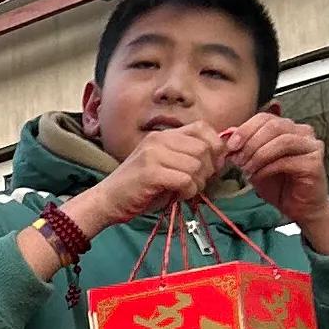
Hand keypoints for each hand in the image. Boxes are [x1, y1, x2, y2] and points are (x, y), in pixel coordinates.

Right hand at [82, 123, 224, 232]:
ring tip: (185, 191)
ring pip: (196, 165)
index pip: (202, 127)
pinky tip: (178, 196)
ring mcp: (153, 154)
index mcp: (163, 136)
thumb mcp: (165, 166)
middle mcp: (158, 140)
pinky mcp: (150, 172)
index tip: (212, 165)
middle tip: (197, 183)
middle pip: (204, 148)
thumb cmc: (139, 188)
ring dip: (197, 184)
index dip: (215, 146)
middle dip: (208, 170)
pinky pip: (185, 179)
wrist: (107, 200)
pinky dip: (188, 192)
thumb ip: (187, 158)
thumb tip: (221, 158)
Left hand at [217, 111, 328, 218]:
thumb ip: (244, 147)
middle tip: (237, 160)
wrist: (299, 207)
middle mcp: (303, 132)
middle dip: (250, 143)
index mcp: (288, 127)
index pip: (264, 118)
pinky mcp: (315, 162)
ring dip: (258, 155)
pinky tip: (257, 177)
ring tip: (246, 170)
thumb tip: (226, 134)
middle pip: (273, 126)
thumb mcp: (255, 163)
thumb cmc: (279, 185)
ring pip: (281, 141)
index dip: (245, 130)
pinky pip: (287, 161)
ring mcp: (311, 146)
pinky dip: (267, 169)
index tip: (230, 147)